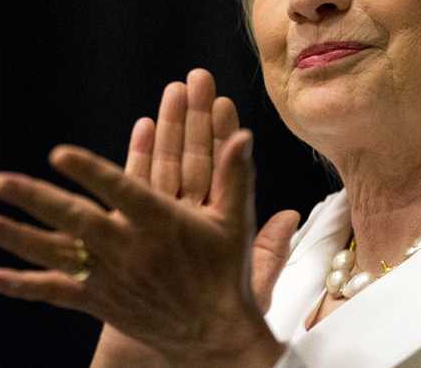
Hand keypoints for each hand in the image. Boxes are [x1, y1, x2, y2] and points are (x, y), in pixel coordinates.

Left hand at [0, 69, 298, 366]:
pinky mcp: (98, 302)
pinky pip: (54, 293)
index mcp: (161, 224)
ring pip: (57, 255)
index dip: (89, 171)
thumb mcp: (234, 222)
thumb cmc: (224, 272)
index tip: (60, 154)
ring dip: (18, 237)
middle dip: (35, 200)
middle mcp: (130, 250)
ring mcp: (110, 278)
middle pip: (75, 221)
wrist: (214, 336)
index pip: (120, 191)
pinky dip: (22, 285)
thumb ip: (233, 174)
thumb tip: (243, 133)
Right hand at [123, 69, 300, 312]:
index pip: (219, 170)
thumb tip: (292, 214)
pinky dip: (141, 156)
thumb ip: (269, 252)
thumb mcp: (248, 285)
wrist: (174, 343)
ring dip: (169, 129)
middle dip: (195, 119)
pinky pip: (138, 186)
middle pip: (190, 160)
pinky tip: (144, 124)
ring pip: (164, 166)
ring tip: (173, 91)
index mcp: (214, 225)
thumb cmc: (213, 315)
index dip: (223, 135)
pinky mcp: (128, 230)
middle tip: (198, 78)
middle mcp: (185, 217)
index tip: (226, 100)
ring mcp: (155, 220)